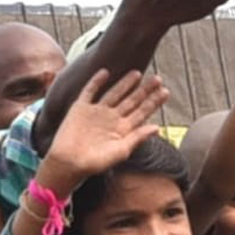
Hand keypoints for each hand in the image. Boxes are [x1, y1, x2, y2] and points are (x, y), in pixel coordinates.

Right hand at [41, 69, 167, 191]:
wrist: (69, 163)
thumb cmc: (95, 163)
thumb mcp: (121, 151)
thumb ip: (138, 137)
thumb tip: (158, 127)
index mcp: (122, 130)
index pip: (141, 112)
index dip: (153, 102)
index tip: (165, 92)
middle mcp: (111, 119)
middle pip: (131, 101)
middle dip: (144, 90)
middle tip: (158, 79)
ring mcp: (96, 112)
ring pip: (114, 93)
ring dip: (125, 84)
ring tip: (137, 73)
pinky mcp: (80, 108)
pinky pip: (89, 91)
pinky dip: (96, 82)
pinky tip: (105, 72)